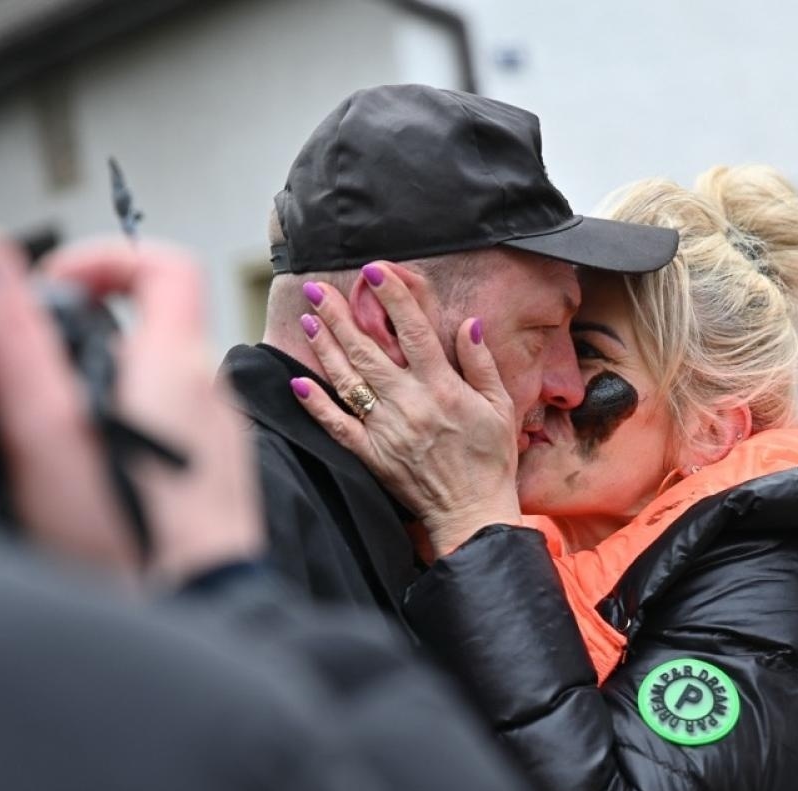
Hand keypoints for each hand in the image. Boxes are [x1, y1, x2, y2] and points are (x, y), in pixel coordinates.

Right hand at [0, 235, 263, 585]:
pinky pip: (175, 433)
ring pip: (162, 384)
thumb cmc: (124, 540)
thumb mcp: (46, 432)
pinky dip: (133, 432)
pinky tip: (95, 477)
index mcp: (179, 366)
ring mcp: (223, 442)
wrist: (197, 618)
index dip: (107, 260)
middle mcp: (213, 396)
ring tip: (56, 428)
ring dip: (108, 385)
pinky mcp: (218, 485)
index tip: (53, 287)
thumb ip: (14, 341)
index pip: (165, 266)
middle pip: (157, 327)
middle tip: (34, 365)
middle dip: (90, 330)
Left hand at [292, 263, 520, 555]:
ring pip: (348, 381)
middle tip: (318, 288)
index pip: (413, 331)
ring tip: (309, 319)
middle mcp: (409, 404)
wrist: (472, 513)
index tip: (375, 270)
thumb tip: (467, 323)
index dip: (393, 297)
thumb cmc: (491, 459)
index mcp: (442, 388)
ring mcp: (385, 430)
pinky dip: (315, 405)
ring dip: (326, 348)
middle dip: (340, 315)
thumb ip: (481, 364)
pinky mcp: (371, 455)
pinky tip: (297, 381)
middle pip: (368, 350)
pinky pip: (337, 426)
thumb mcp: (500, 407)